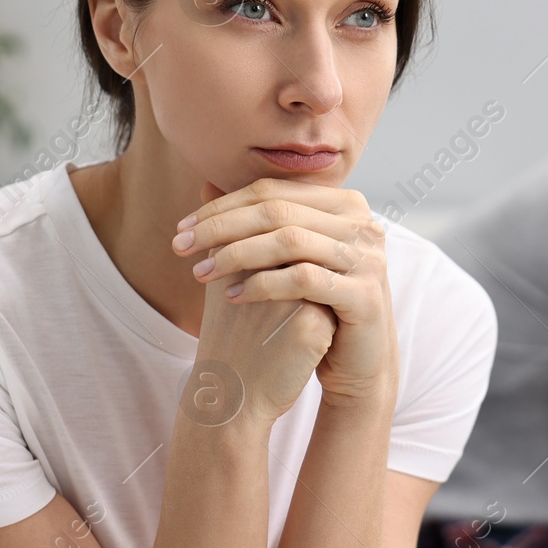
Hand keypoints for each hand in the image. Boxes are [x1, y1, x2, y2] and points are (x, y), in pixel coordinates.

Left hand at [173, 177, 397, 418]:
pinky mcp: (365, 294)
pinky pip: (303, 279)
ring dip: (236, 255)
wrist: (360, 361)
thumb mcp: (288, 258)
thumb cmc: (318, 305)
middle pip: (276, 211)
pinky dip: (262, 285)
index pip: (272, 191)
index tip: (183, 227)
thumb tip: (206, 186)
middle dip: (220, 228)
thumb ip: (255, 222)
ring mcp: (367, 257)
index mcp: (344, 204)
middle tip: (180, 246)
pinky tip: (232, 297)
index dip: (223, 206)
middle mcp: (362, 223)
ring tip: (202, 273)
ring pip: (289, 240)